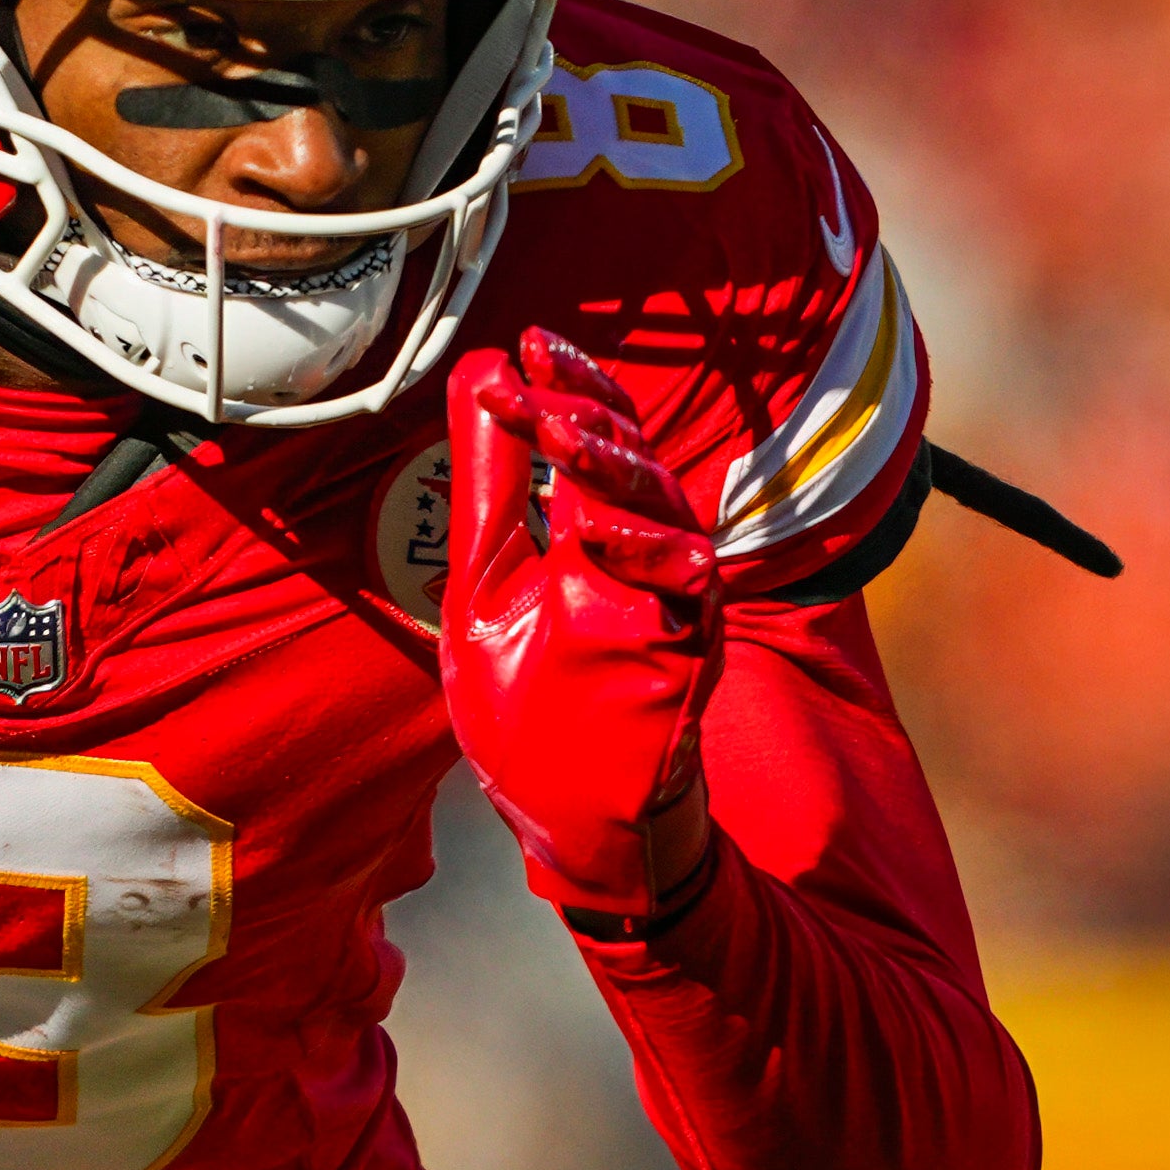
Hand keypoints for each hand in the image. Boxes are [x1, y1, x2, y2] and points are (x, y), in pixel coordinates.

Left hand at [442, 329, 724, 919]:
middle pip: (636, 457)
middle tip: (535, 379)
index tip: (520, 349)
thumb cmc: (534, 711)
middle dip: (586, 411)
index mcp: (599, 534)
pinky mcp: (689, 654)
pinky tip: (596, 528)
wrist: (571, 820)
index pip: (599, 435)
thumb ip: (491, 491)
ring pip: (666, 509)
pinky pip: (687, 589)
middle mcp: (647, 558)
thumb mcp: (487, 585)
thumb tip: (480, 379)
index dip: (569, 385)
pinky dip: (644, 553)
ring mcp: (675, 604)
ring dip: (613, 465)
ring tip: (561, 431)